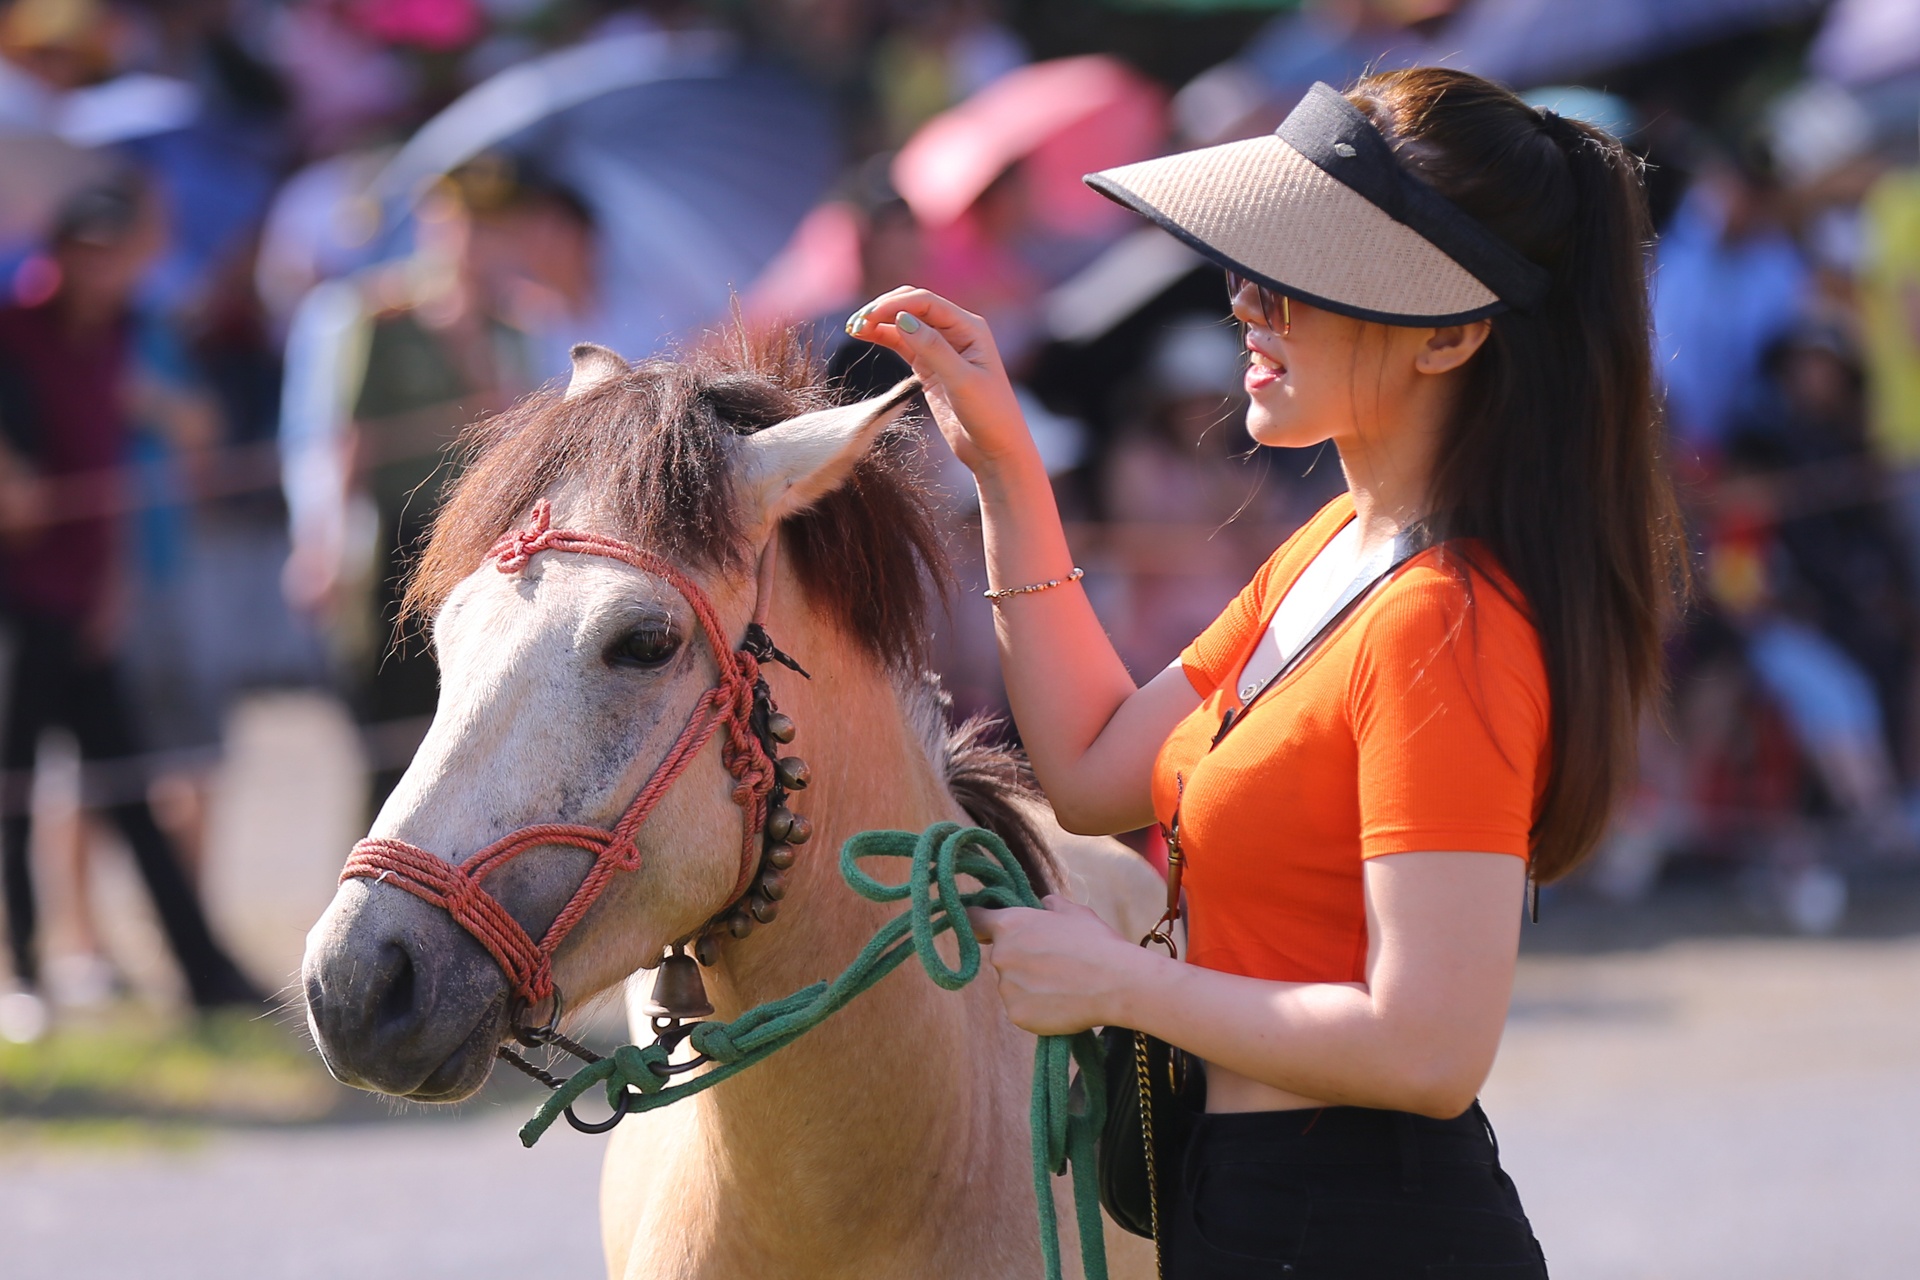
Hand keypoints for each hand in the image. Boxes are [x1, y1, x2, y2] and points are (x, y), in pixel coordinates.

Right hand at [844, 287, 1035, 476]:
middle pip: (913, 306)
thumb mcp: (962, 381)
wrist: (994, 450)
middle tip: (856, 323)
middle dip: (884, 309)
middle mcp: (956, 332)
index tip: (869, 317)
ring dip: (879, 322)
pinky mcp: (929, 367)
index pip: (926, 302)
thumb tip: (902, 319)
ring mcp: (941, 349)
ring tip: (853, 329)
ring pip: (904, 323)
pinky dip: (883, 337)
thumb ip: (933, 349)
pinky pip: (902, 343)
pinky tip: (864, 335)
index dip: (895, 305)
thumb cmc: (990, 415)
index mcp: (970, 328)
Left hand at [966, 895, 1144, 1035]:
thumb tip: (1044, 903)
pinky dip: (1036, 1009)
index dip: (978, 924)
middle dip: (1020, 960)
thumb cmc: (1096, 943)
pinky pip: (1021, 1009)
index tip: (981, 929)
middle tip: (1052, 964)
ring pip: (1012, 986)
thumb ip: (1051, 906)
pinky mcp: (1016, 1015)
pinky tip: (1061, 1003)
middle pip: (1001, 958)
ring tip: (1063, 985)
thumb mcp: (1075, 912)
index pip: (973, 920)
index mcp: (1010, 925)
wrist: (1116, 983)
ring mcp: (1006, 988)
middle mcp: (1001, 956)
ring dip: (1029, 986)